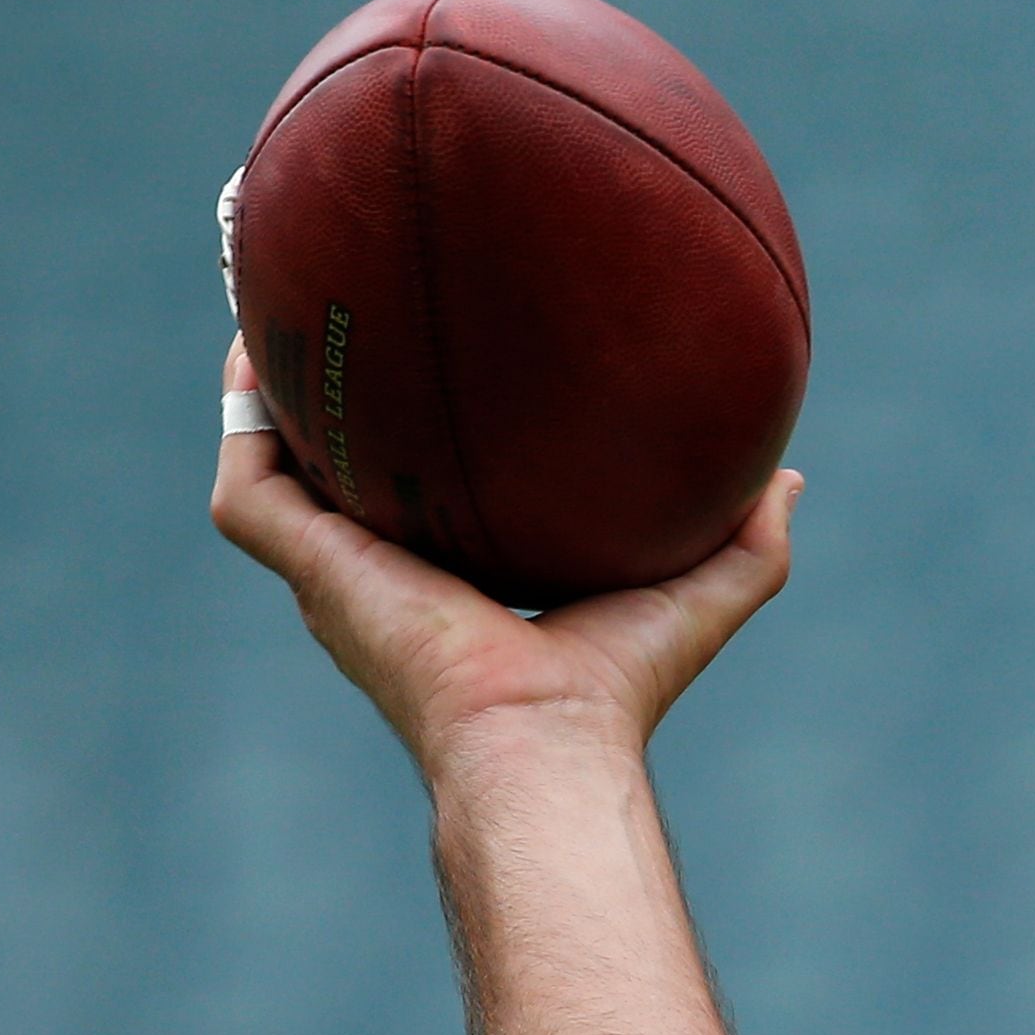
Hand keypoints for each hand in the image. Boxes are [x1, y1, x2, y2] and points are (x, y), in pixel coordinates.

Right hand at [207, 337, 798, 770]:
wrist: (547, 737)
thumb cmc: (619, 688)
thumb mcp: (701, 594)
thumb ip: (750, 539)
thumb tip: (790, 477)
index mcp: (457, 580)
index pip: (431, 492)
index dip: (428, 433)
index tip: (439, 361)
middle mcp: (384, 572)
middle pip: (339, 468)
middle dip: (334, 396)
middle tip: (338, 306)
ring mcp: (335, 573)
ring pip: (275, 463)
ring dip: (267, 386)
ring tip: (273, 297)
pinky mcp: (307, 567)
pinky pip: (252, 478)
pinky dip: (244, 413)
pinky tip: (254, 342)